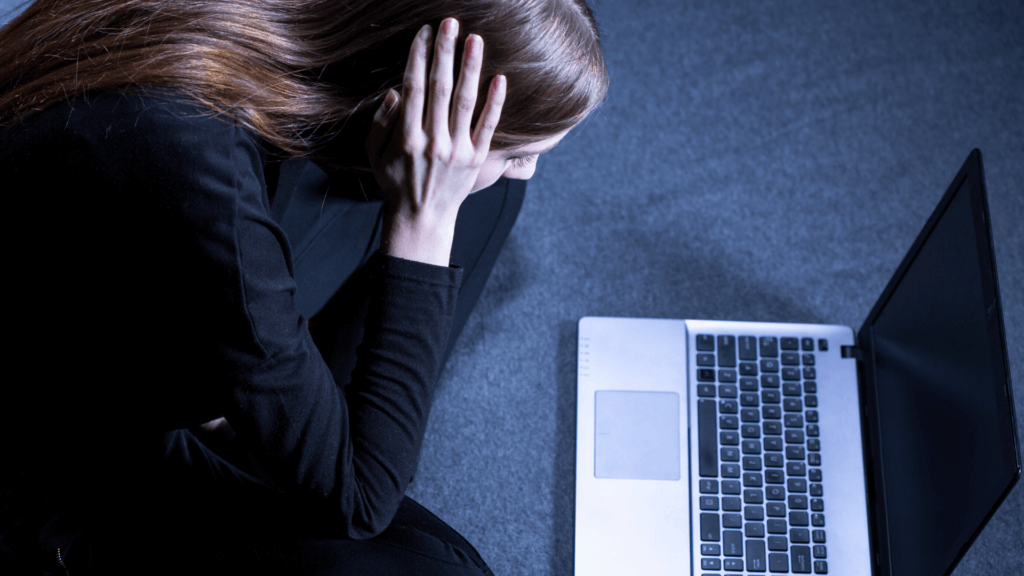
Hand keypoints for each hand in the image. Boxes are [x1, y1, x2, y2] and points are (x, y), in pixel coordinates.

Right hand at [365, 18, 505, 265]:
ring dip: (471, 68)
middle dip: (444, 52)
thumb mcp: (374, 153)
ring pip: (466, 102)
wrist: (421, 218)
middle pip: (440, 87)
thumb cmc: (395, 181)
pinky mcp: (476, 160)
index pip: (414, 87)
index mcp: (407, 137)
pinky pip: (488, 127)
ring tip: (475, 40)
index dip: (418, 56)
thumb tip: (395, 90)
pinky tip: (500, 78)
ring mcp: (457, 151)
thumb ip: (381, 122)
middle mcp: (433, 142)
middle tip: (450, 23)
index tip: (424, 32)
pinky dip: (495, 103)